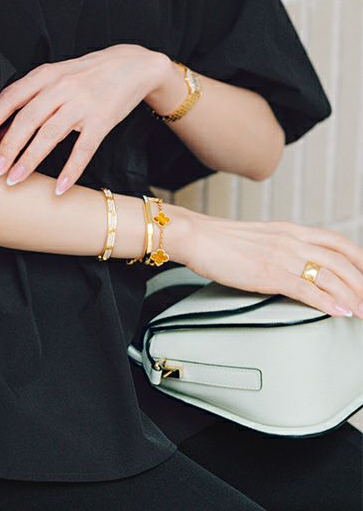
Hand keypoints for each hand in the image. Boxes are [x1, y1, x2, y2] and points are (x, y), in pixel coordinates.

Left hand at [0, 44, 169, 194]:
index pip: (11, 98)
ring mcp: (82, 104)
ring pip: (49, 135)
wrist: (132, 66)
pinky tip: (58, 188)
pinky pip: (83, 149)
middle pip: (26, 120)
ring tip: (14, 180)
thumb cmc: (86, 75)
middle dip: (6, 148)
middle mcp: (62, 87)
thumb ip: (30, 98)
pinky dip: (70, 170)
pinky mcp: (102, 120)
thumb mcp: (56, 76)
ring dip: (29, 161)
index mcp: (46, 75)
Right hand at [184, 211, 362, 318]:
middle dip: (362, 283)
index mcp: (290, 230)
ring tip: (362, 312)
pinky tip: (339, 312)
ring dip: (352, 297)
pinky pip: (307, 289)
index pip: (337, 241)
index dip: (360, 258)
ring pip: (330, 276)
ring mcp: (281, 256)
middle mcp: (291, 239)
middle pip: (341, 260)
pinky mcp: (269, 273)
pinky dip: (328, 302)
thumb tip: (294, 266)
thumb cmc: (220, 240)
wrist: (196, 236)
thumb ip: (281, 248)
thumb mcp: (260, 238)